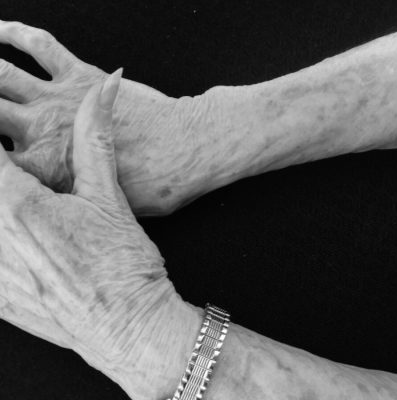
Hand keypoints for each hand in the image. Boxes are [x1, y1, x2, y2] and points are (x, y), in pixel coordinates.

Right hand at [0, 20, 209, 215]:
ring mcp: (58, 99)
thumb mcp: (103, 205)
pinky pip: (40, 45)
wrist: (182, 151)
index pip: (0, 164)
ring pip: (2, 75)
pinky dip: (16, 33)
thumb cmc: (151, 184)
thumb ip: (74, 196)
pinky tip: (2, 31)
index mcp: (44, 170)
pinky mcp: (81, 74)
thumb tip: (67, 197)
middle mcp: (41, 131)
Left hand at [0, 70, 198, 398]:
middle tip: (27, 174)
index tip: (7, 130)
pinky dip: (3, 243)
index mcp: (20, 207)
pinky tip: (26, 243)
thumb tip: (105, 91)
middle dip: (5, 171)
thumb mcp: (111, 197)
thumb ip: (96, 138)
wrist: (132, 327)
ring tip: (41, 214)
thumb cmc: (124, 266)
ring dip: (4, 199)